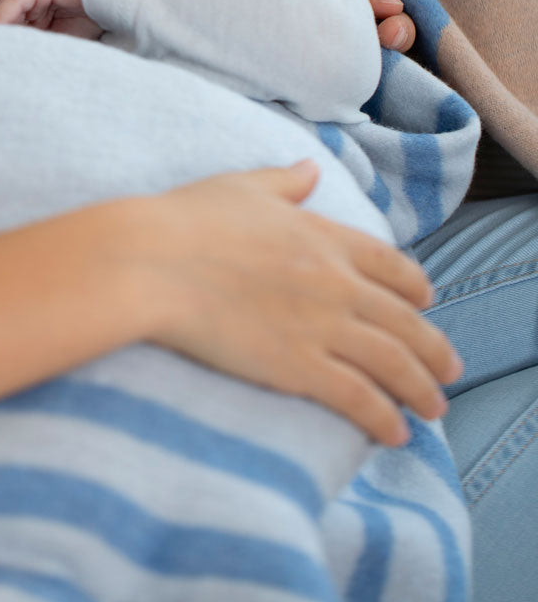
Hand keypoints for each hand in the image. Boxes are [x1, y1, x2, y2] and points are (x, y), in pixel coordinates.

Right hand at [139, 160, 459, 445]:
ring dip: (422, 390)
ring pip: (395, 363)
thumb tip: (312, 168)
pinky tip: (395, 433)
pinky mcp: (299, 367)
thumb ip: (285, 182)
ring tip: (434, 410)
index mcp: (322, 236)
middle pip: (406, 320)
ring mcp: (320, 326)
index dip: (416, 287)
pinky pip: (359, 399)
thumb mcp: (242, 186)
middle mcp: (334, 281)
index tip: (428, 302)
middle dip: (434, 349)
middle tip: (450, 371)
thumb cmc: (186, 220)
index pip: (391, 264)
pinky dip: (384, 419)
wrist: (151, 262)